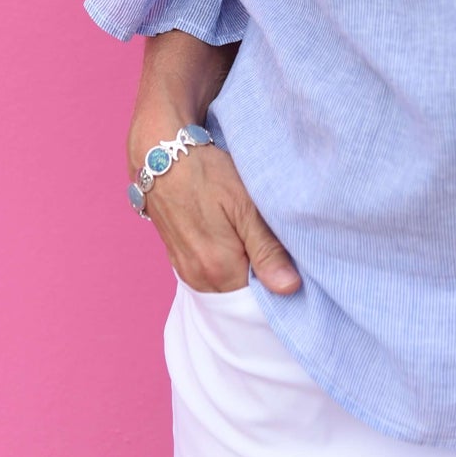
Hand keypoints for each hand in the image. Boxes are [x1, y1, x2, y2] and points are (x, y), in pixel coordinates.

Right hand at [134, 126, 302, 295]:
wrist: (162, 157)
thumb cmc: (207, 175)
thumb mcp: (244, 206)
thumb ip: (266, 250)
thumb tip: (289, 289)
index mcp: (219, 270)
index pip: (259, 299)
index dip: (278, 282)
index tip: (293, 262)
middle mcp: (200, 280)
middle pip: (241, 295)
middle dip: (262, 280)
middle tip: (279, 248)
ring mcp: (187, 271)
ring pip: (226, 286)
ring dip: (244, 271)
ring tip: (258, 240)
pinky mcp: (179, 260)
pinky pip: (211, 276)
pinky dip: (227, 265)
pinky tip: (237, 240)